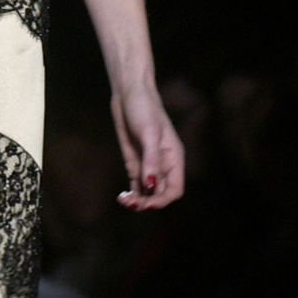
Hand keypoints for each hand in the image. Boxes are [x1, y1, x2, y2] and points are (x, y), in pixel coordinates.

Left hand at [110, 78, 185, 209]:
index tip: (148, 203)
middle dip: (148, 202)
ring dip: (138, 200)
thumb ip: (151, 160)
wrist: (128, 94)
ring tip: (124, 200)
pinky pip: (136, 185)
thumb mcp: (149, 133)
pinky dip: (132, 194)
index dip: (163, 200)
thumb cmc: (144, 108)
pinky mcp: (135, 163)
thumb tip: (151, 184)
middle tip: (131, 203)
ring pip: (148, 192)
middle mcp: (163, 165)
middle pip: (161, 194)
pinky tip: (122, 196)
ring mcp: (148, 165)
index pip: (175, 189)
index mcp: (174, 158)